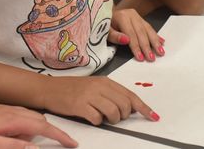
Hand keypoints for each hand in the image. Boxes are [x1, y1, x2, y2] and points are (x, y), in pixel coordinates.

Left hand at [0, 104, 77, 148]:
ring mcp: (3, 109)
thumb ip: (14, 146)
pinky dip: (25, 125)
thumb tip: (36, 147)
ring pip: (29, 117)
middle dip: (49, 132)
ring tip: (30, 142)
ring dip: (35, 129)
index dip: (59, 135)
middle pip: (38, 120)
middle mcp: (10, 110)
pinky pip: (19, 117)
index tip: (71, 143)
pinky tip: (17, 135)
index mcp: (11, 119)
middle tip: (57, 144)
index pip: (42, 126)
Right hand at [42, 75, 159, 124]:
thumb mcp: (94, 87)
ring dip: (111, 120)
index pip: (130, 95)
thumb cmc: (72, 89)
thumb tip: (129, 107)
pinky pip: (97, 119)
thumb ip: (111, 94)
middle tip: (114, 116)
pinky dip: (97, 121)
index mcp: (106, 81)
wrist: (50, 89)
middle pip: (124, 105)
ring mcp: (90, 95)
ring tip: (102, 117)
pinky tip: (90, 117)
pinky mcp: (80, 105)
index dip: (144, 108)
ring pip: (114, 112)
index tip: (153, 116)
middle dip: (123, 115)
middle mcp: (100, 86)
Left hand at [110, 7, 164, 62]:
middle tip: (151, 58)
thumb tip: (126, 40)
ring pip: (148, 30)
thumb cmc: (105, 25)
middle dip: (147, 46)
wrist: (106, 14)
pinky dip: (156, 36)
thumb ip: (115, 36)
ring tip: (160, 52)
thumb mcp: (105, 31)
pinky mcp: (141, 18)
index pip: (131, 34)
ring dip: (155, 42)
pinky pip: (149, 28)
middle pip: (141, 32)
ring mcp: (137, 16)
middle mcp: (131, 14)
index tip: (141, 58)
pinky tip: (162, 42)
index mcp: (122, 16)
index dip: (136, 46)